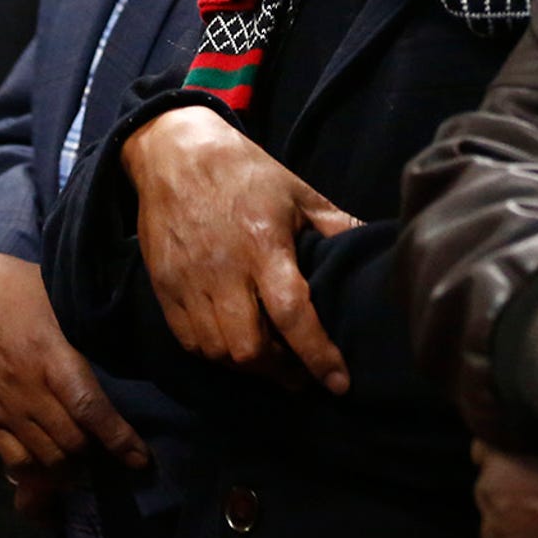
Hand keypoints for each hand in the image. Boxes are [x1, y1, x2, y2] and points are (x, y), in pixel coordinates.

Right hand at [0, 252, 149, 496]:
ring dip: (69, 469)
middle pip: (69, 442)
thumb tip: (135, 343)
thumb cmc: (25, 290)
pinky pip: (10, 457)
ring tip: (87, 466)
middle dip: (97, 457)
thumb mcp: (64, 301)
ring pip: (42, 457)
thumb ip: (93, 331)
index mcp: (52, 356)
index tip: (140, 459)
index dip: (118, 439)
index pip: (89, 409)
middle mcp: (27, 388)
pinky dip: (35, 471)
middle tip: (115, 459)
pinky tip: (52, 471)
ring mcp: (3, 404)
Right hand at [121, 107, 361, 391]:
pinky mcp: (164, 289)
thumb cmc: (245, 171)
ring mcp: (189, 283)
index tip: (338, 384)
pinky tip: (234, 348)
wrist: (175, 153)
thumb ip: (336, 226)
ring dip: (248, 366)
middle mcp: (224, 271)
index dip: (317, 354)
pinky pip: (189, 341)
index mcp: (263, 245)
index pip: (292, 314)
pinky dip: (214, 354)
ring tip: (273, 364)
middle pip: (249, 346)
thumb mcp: (298, 191)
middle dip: (281, 370)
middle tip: (302, 375)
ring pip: (218, 351)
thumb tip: (373, 249)